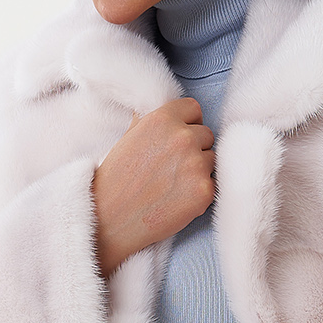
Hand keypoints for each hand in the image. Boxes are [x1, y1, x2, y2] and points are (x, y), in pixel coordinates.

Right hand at [93, 99, 214, 277]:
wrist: (110, 218)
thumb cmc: (116, 179)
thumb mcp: (128, 136)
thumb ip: (150, 119)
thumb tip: (159, 104)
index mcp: (162, 119)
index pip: (193, 109)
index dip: (187, 124)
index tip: (178, 139)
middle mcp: (182, 138)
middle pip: (206, 134)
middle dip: (194, 148)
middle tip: (171, 167)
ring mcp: (196, 165)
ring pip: (211, 159)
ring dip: (198, 170)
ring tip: (172, 184)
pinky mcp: (204, 191)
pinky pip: (213, 184)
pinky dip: (199, 192)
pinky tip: (178, 199)